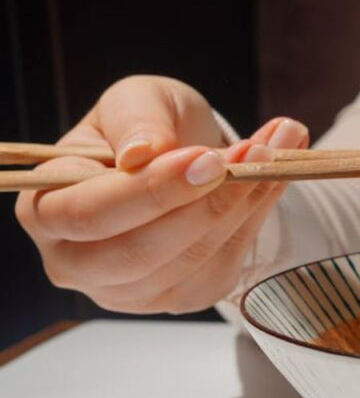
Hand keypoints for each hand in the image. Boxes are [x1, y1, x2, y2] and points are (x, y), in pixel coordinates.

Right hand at [15, 75, 308, 313]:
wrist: (186, 155)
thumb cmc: (147, 126)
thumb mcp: (138, 100)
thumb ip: (137, 119)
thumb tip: (142, 153)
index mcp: (47, 209)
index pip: (90, 215)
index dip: (151, 191)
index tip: (207, 158)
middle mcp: (78, 263)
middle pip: (140, 253)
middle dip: (206, 203)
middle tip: (254, 155)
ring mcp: (131, 291)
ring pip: (192, 261)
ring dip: (244, 204)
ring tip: (274, 150)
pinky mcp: (182, 297)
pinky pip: (225, 264)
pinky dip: (257, 217)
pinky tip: (271, 177)